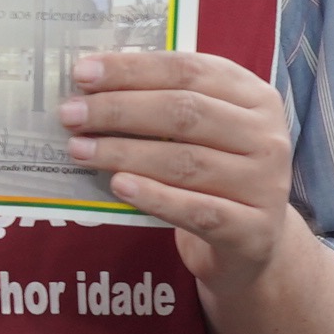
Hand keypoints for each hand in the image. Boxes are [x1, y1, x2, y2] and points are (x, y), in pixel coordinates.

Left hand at [63, 49, 333, 333]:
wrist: (256, 268)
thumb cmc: (204, 192)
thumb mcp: (188, 143)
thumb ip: (153, 108)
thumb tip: (73, 80)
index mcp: (253, 101)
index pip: (192, 68)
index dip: (136, 65)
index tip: (80, 65)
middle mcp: (269, 139)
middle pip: (190, 113)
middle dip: (123, 108)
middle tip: (64, 110)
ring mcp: (268, 189)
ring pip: (193, 160)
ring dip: (127, 149)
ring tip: (73, 146)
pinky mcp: (254, 239)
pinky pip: (203, 215)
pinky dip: (157, 198)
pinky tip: (114, 188)